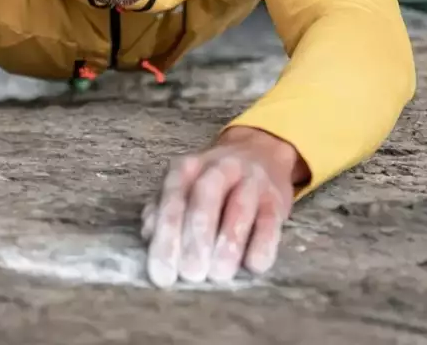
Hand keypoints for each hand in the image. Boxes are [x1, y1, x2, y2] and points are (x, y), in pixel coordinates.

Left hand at [141, 126, 309, 287]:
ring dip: (228, 245)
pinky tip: (252, 266)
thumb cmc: (212, 181)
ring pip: (239, 210)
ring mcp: (251, 181)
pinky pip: (270, 223)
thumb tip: (149, 235)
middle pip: (205, 202)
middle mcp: (219, 168)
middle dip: (196, 241)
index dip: (166, 239)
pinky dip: (262, 246)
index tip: (163, 274)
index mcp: (187, 168)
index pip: (173, 201)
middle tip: (191, 274)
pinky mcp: (277, 198)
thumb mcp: (184, 185)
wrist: (260, 152)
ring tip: (219, 274)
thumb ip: (163, 208)